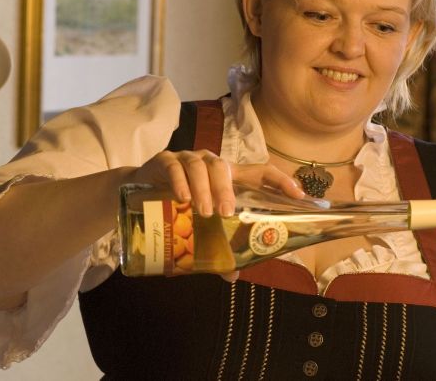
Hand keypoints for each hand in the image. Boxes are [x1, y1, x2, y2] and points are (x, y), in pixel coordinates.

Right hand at [133, 150, 304, 281]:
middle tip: (227, 213)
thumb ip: (216, 246)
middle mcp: (210, 163)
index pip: (260, 171)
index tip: (298, 195)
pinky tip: (181, 198)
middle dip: (227, 189)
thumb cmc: (179, 207)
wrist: (137, 192)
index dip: (281, 180)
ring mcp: (187, 159)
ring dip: (204, 188)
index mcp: (228, 177)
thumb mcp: (200, 225)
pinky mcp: (165, 160)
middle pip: (224, 167)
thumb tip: (231, 275)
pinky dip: (179, 181)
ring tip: (204, 211)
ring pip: (200, 165)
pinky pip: (174, 166)